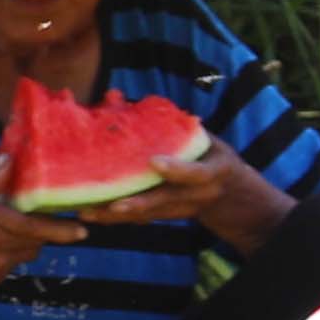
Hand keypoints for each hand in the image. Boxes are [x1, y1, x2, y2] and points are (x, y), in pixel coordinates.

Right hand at [0, 174, 64, 301]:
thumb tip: (8, 162)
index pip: (39, 227)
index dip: (63, 230)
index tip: (82, 231)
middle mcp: (0, 246)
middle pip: (36, 241)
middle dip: (38, 232)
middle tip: (29, 221)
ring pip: (24, 254)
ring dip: (22, 244)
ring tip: (2, 234)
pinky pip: (8, 266)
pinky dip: (4, 256)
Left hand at [76, 125, 289, 248]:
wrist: (232, 194)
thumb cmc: (210, 154)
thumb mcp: (205, 140)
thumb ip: (176, 126)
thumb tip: (124, 99)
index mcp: (213, 171)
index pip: (196, 172)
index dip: (176, 168)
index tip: (153, 162)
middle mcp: (200, 194)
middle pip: (167, 201)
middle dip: (139, 204)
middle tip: (112, 205)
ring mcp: (185, 209)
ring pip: (149, 215)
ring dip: (118, 216)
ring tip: (87, 213)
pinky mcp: (169, 217)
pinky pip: (141, 219)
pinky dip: (117, 219)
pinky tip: (90, 215)